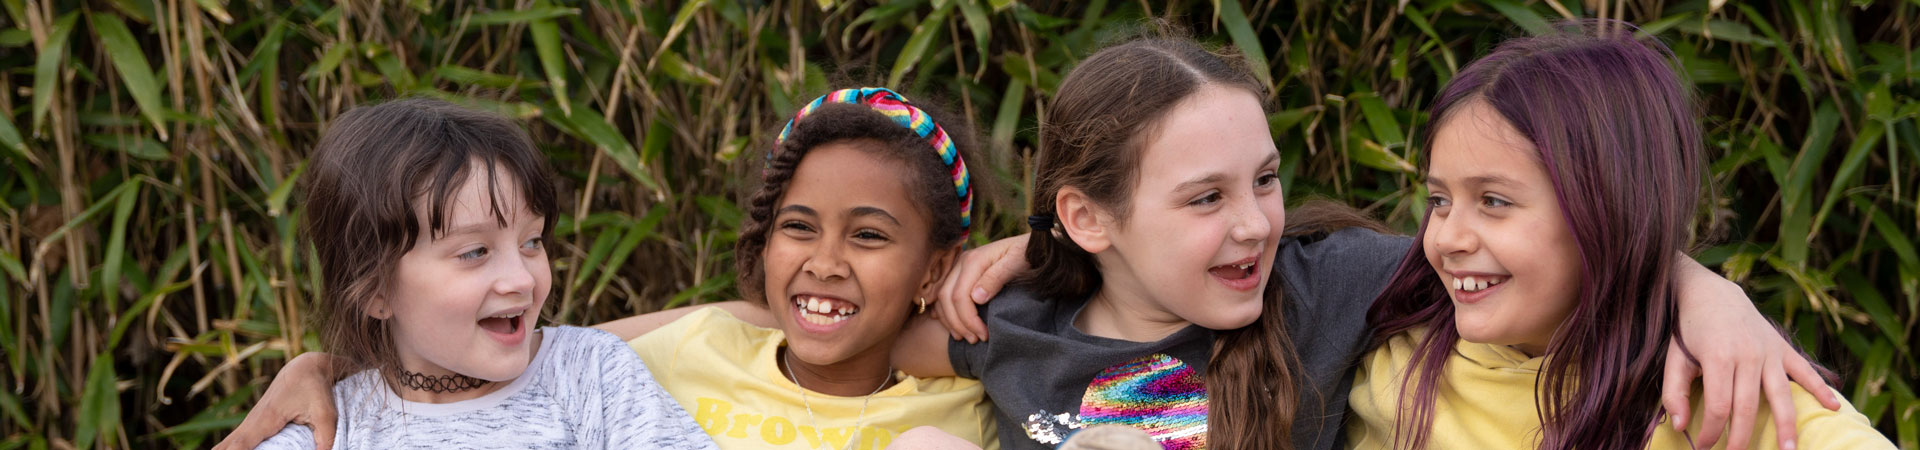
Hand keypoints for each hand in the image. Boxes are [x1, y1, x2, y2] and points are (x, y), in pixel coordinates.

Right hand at [213, 352, 341, 449]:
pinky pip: (235, 442)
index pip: (241, 444)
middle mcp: (251, 422)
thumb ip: (326, 437)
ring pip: (226, 445)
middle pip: (224, 447)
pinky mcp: (252, 425)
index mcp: (266, 419)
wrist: (304, 368)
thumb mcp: (326, 413)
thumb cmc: (315, 388)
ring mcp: (249, 423)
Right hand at [934, 233, 1029, 342]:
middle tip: (975, 340)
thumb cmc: (1028, 254)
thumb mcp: (1018, 263)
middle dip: (958, 323)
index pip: (959, 296)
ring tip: (965, 337)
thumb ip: (997, 278)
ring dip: (950, 320)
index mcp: (974, 261)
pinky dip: (945, 311)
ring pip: (942, 297)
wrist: (1035, 243)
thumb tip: (976, 298)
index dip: (969, 320)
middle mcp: (962, 262)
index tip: (984, 335)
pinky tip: (953, 324)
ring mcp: (960, 267)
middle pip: (946, 298)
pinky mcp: (962, 273)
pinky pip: (945, 294)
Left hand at [1664, 265, 1839, 449]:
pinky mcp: (1782, 348)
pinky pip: (1805, 370)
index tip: (1704, 446)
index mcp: (1718, 359)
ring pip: (1781, 395)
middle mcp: (1748, 356)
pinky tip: (1833, 407)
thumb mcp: (1674, 358)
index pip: (1718, 406)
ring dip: (1786, 425)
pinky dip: (1820, 388)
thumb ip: (1674, 392)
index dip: (1711, 431)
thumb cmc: (1689, 332)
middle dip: (1742, 437)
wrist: (1711, 294)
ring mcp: (1768, 352)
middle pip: (1748, 407)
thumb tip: (1680, 426)